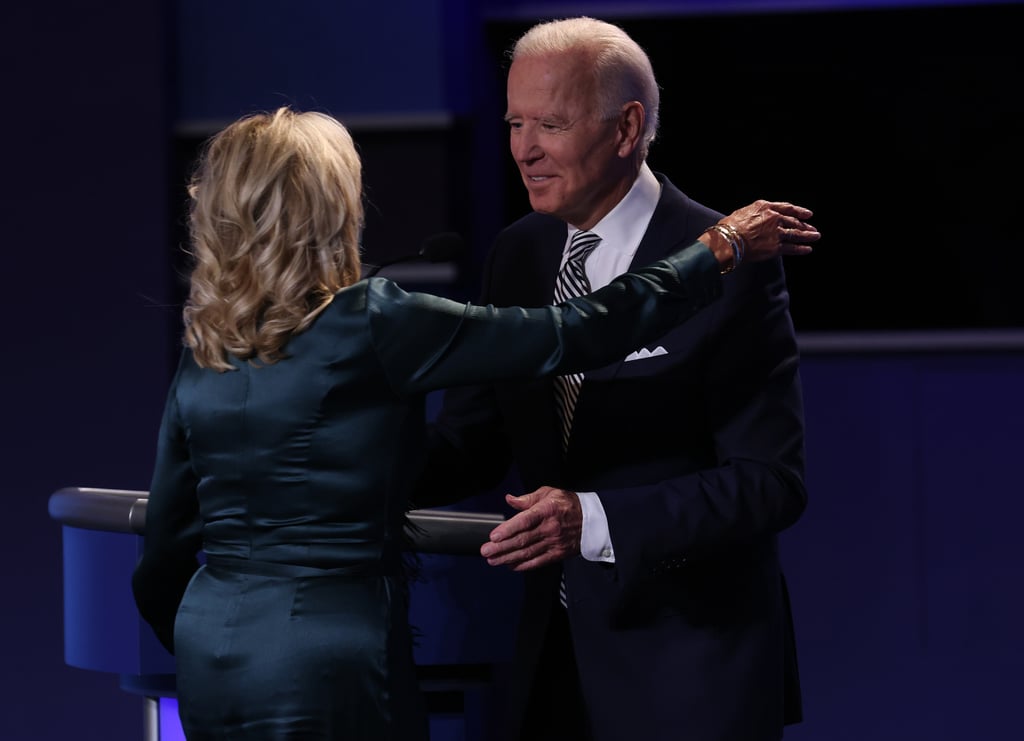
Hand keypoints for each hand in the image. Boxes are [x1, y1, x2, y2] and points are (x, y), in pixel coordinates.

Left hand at [480, 486, 581, 570]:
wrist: (591, 520)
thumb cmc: (567, 504)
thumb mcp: (549, 493)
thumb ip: (527, 498)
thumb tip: (509, 499)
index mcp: (547, 510)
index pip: (525, 521)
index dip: (508, 529)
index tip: (493, 535)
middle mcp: (550, 528)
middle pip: (522, 540)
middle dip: (501, 547)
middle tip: (486, 551)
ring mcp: (554, 543)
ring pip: (527, 553)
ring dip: (508, 558)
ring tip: (493, 560)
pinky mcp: (557, 554)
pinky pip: (538, 562)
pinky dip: (523, 565)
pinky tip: (510, 565)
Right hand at [700, 200, 820, 267]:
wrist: (727, 239)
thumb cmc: (729, 226)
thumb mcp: (743, 212)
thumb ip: (755, 214)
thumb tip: (757, 219)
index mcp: (766, 207)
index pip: (787, 208)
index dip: (799, 211)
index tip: (807, 214)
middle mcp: (774, 218)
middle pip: (794, 221)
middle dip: (805, 225)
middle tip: (813, 228)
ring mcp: (776, 233)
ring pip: (797, 234)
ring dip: (808, 236)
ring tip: (815, 237)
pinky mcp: (776, 247)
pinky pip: (792, 248)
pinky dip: (801, 249)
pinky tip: (808, 249)